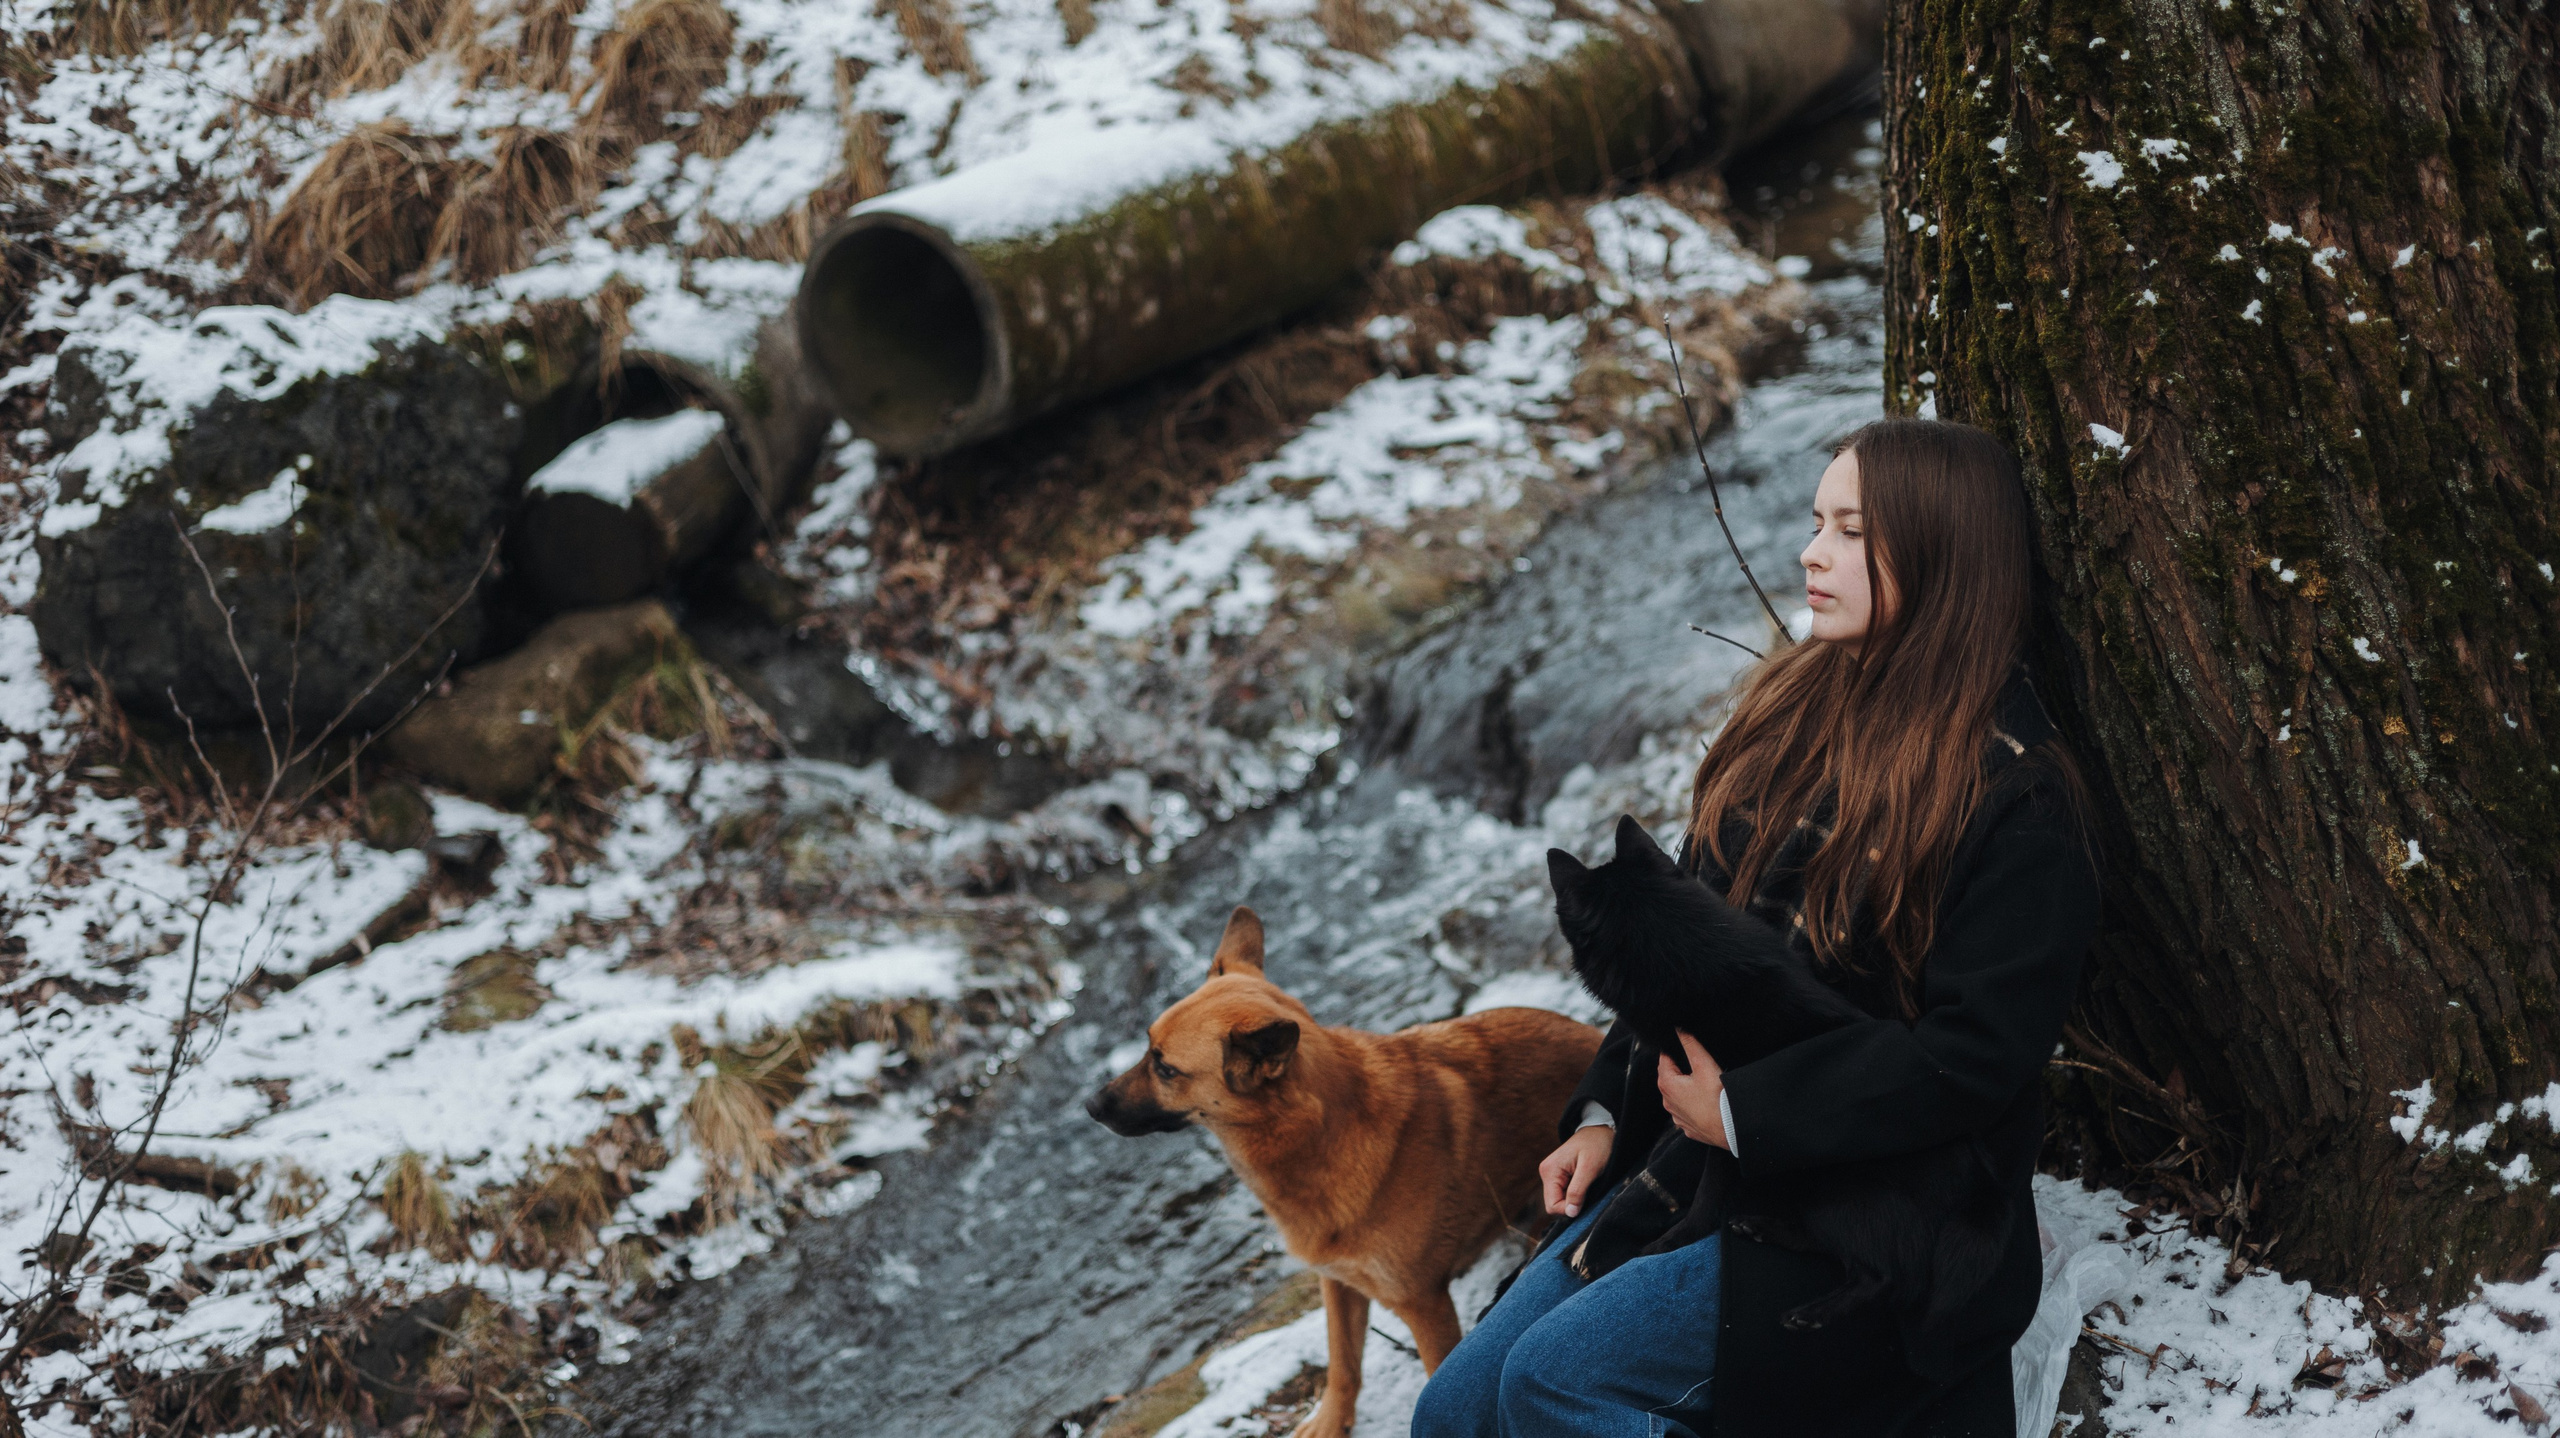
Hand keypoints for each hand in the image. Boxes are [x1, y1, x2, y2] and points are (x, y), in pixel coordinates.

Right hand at [1538, 1125, 1613, 1217]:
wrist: (1601, 1129)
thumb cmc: (1597, 1145)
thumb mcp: (1590, 1169)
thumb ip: (1578, 1191)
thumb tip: (1570, 1213)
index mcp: (1549, 1171)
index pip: (1552, 1206)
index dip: (1570, 1209)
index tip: (1586, 1200)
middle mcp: (1546, 1172)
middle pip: (1554, 1204)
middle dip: (1572, 1204)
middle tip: (1589, 1191)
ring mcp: (1551, 1174)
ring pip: (1559, 1200)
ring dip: (1575, 1199)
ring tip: (1588, 1184)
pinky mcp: (1558, 1175)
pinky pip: (1563, 1194)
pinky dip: (1575, 1194)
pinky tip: (1584, 1184)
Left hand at [1656, 1031, 1727, 1148]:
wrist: (1731, 1128)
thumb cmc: (1717, 1098)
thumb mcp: (1704, 1065)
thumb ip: (1690, 1045)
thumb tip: (1679, 1029)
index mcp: (1667, 1085)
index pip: (1664, 1060)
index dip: (1672, 1050)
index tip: (1681, 1045)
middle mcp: (1668, 1103)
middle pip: (1670, 1078)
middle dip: (1679, 1068)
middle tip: (1695, 1061)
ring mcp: (1678, 1117)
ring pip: (1678, 1096)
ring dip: (1686, 1088)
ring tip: (1702, 1081)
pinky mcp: (1689, 1127)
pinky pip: (1687, 1112)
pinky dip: (1693, 1105)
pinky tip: (1705, 1101)